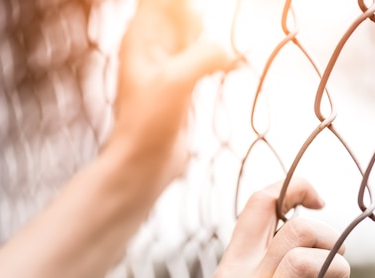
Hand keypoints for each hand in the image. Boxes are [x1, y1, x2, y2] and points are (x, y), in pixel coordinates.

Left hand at [107, 0, 235, 200]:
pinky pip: (206, 58)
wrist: (145, 164)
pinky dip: (220, 58)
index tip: (202, 23)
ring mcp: (170, 65)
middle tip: (206, 54)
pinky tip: (232, 67)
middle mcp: (154, 45)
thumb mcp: (176, 82)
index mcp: (142, 35)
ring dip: (213, 39)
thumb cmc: (148, 124)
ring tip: (224, 57)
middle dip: (201, 20)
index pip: (162, 0)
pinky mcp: (184, 84)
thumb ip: (204, 56)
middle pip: (183, 11)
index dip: (184, 4)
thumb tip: (230, 51)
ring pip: (197, 34)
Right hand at [125, 179, 357, 277]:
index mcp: (229, 271)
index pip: (259, 205)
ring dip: (338, 270)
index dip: (295, 188)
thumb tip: (283, 258)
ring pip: (309, 263)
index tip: (315, 199)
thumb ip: (246, 277)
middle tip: (332, 259)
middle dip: (329, 235)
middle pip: (297, 227)